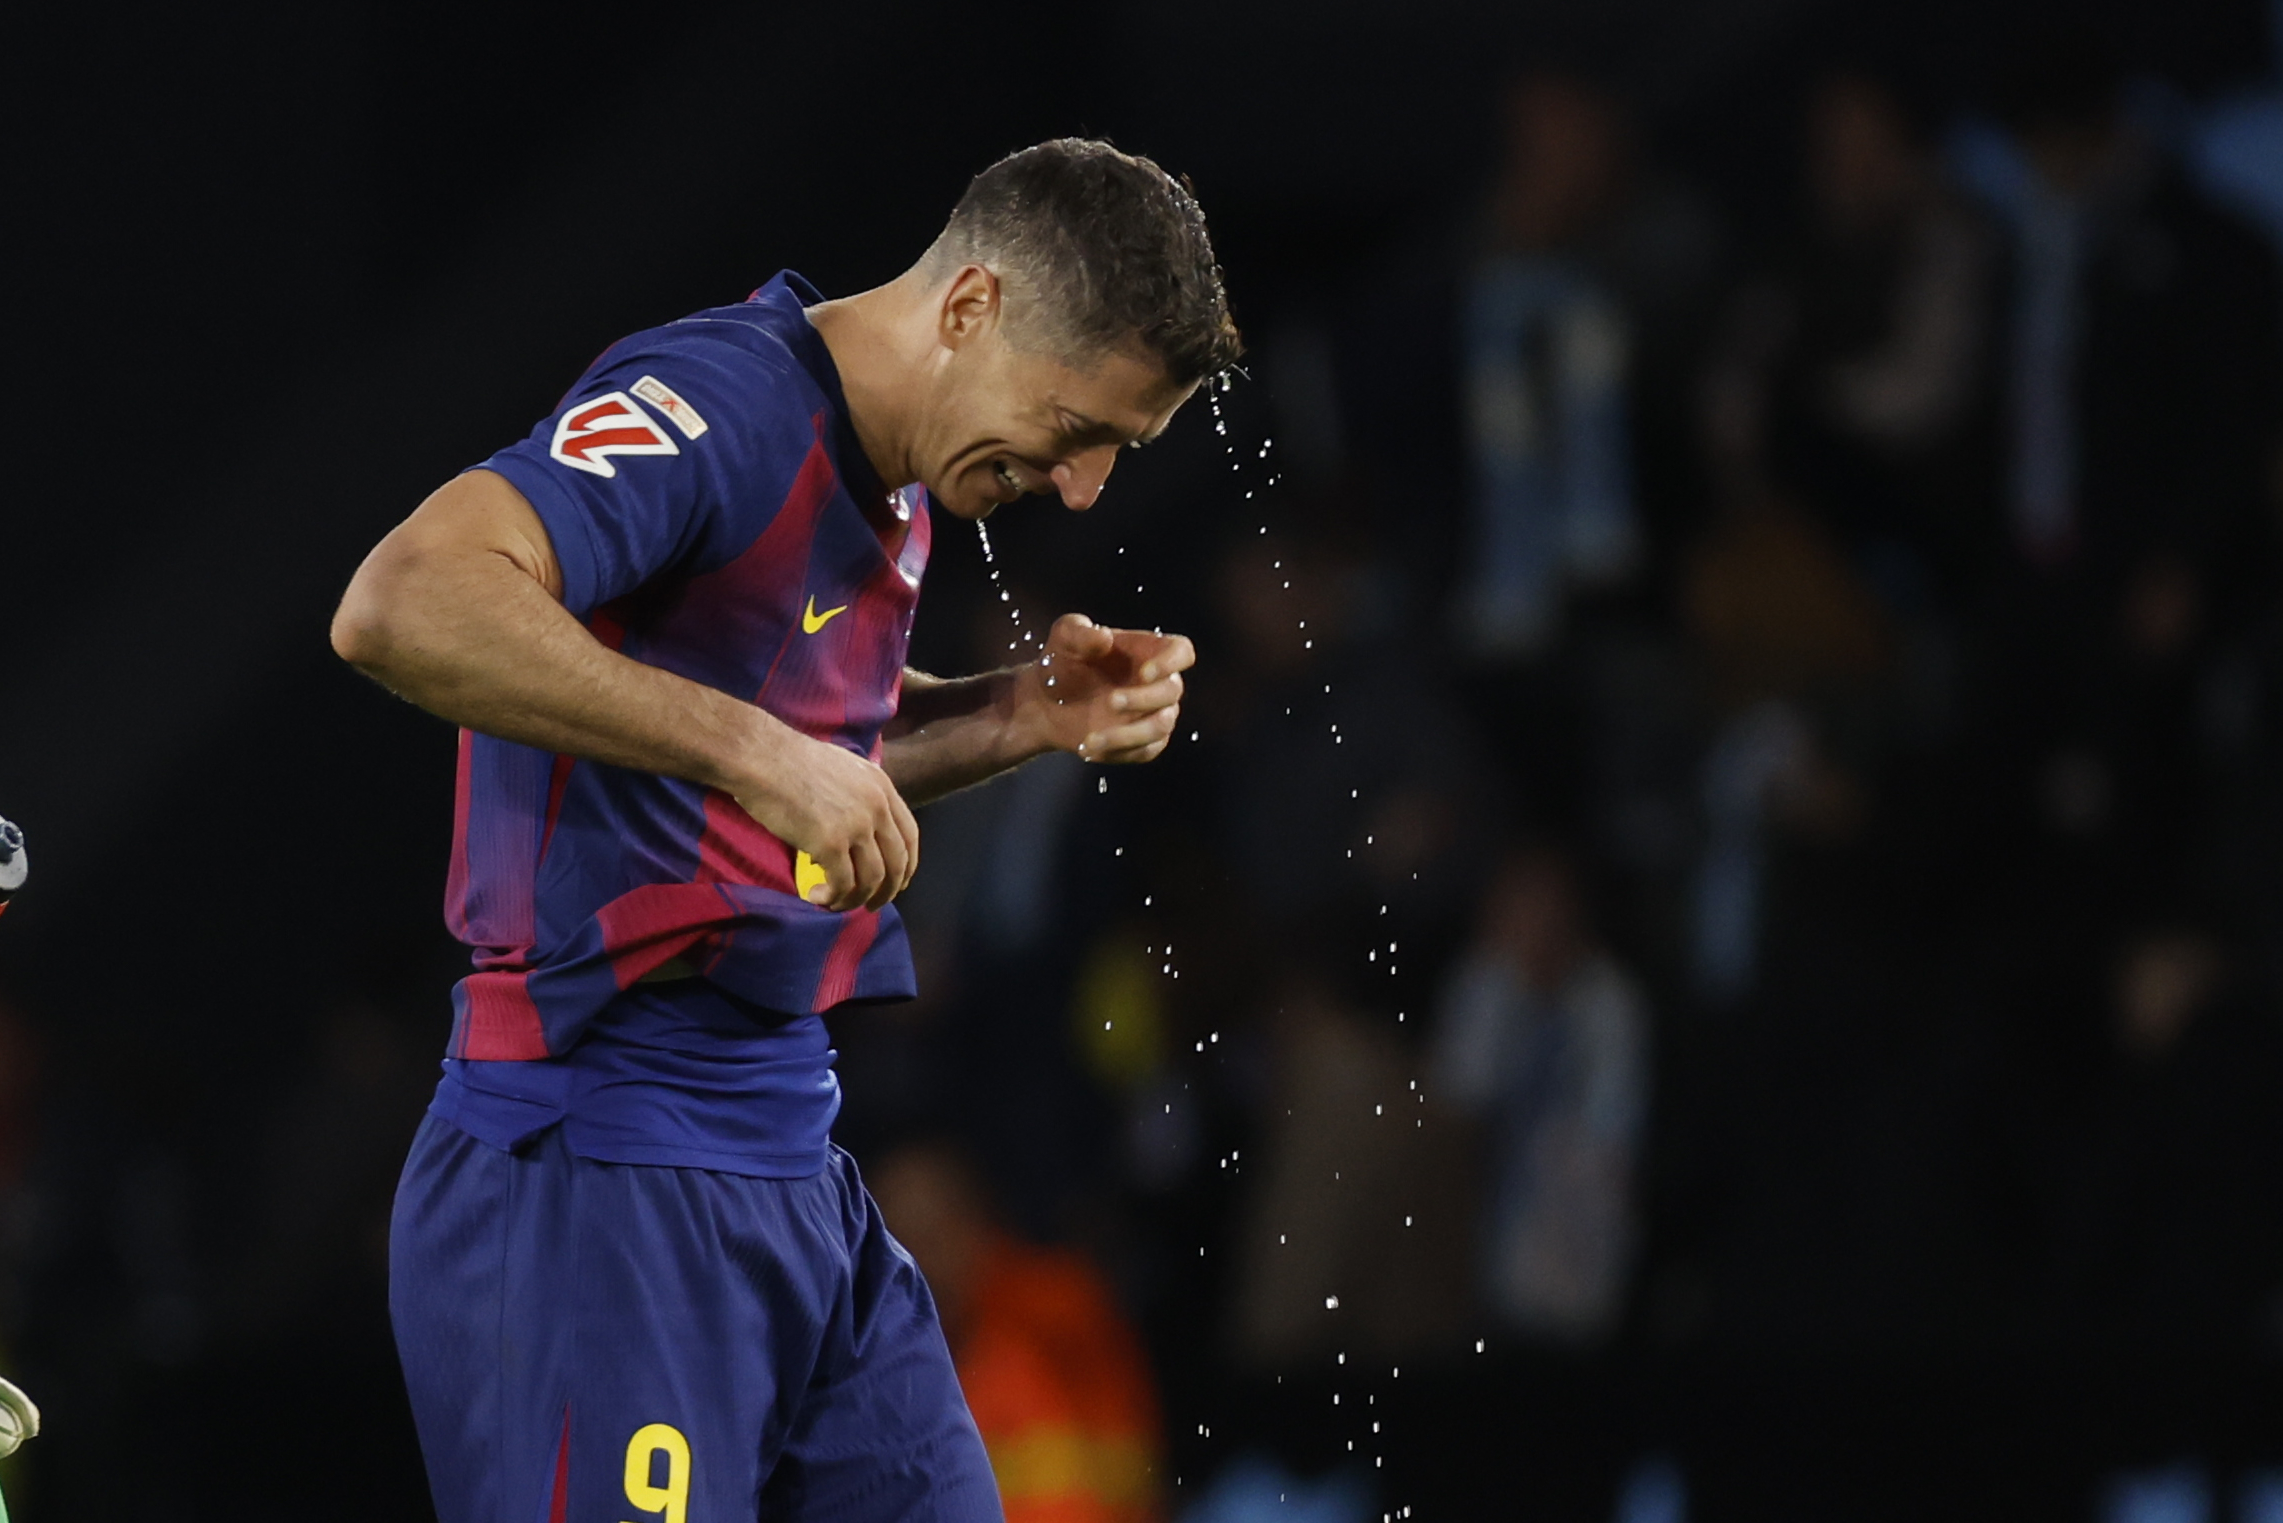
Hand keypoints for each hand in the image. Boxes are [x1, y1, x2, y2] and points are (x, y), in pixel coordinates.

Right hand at [726, 722, 918, 911]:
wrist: (761, 756)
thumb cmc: (791, 760)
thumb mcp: (844, 766)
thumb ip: (861, 792)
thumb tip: (859, 826)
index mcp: (882, 787)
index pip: (910, 836)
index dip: (906, 865)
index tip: (897, 883)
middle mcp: (876, 807)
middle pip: (897, 863)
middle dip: (887, 891)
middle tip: (871, 904)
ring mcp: (855, 825)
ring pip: (871, 879)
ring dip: (856, 899)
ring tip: (836, 903)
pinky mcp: (829, 843)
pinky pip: (842, 884)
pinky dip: (833, 898)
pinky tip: (816, 896)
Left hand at [1012, 614, 1194, 763]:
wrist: (1043, 703)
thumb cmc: (1060, 663)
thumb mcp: (1063, 639)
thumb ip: (1079, 632)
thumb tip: (1104, 638)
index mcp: (1147, 650)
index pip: (1180, 651)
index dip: (1171, 661)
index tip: (1144, 673)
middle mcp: (1157, 683)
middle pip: (1172, 690)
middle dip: (1143, 699)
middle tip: (1110, 701)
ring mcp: (1152, 714)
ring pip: (1161, 727)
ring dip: (1128, 735)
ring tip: (1090, 740)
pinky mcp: (1142, 743)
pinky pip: (1145, 751)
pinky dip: (1118, 752)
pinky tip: (1089, 749)